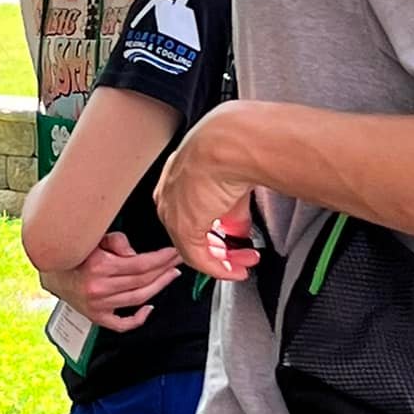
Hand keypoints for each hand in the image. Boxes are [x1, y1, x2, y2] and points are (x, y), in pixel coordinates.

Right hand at [40, 233, 181, 331]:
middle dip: (165, 269)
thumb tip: (136, 254)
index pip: (141, 264)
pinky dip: (139, 319)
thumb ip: (118, 242)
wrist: (50, 271)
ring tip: (170, 276)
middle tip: (177, 261)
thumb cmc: (74, 253)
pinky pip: (122, 324)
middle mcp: (99, 287)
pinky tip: (149, 308)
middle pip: (143, 281)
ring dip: (159, 287)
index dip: (162, 259)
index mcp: (99, 266)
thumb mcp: (94, 238)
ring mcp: (98, 305)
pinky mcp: (96, 316)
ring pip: (138, 298)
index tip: (174, 253)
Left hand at [155, 106, 261, 280]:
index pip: (192, 211)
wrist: (228, 144)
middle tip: (242, 256)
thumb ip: (233, 211)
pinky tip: (236, 269)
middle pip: (192, 232)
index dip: (213, 229)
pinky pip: (199, 257)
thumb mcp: (232, 180)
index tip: (231, 238)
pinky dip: (219, 268)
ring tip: (243, 264)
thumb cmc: (232, 148)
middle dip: (220, 248)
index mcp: (177, 177)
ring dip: (222, 260)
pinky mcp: (183, 227)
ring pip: (194, 246)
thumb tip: (240, 229)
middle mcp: (170, 196)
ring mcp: (174, 212)